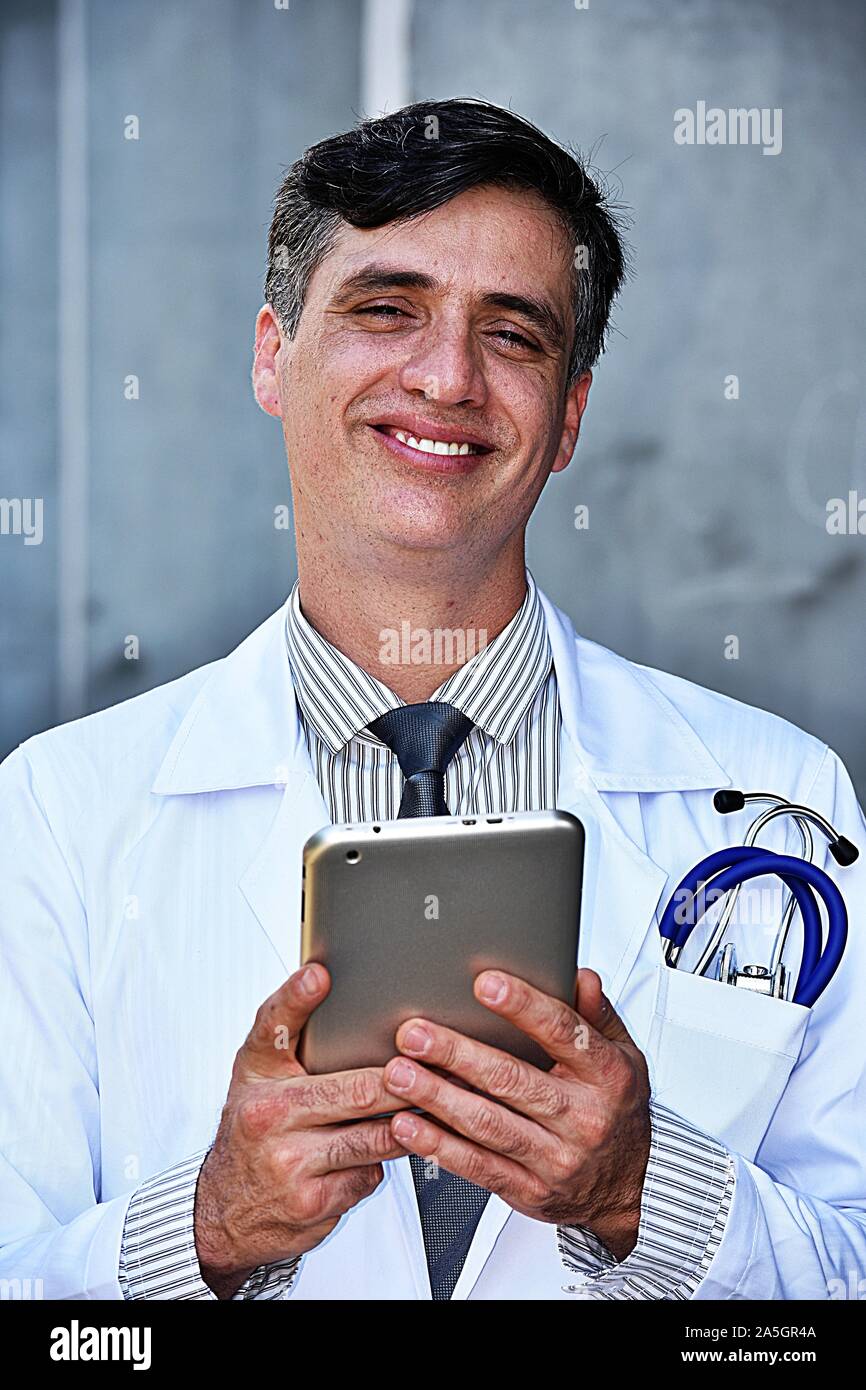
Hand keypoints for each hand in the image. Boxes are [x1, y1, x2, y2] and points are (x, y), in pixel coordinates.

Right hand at [194, 962, 411, 1297]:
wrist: (224, 1210)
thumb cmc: (254, 1129)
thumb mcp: (258, 1075)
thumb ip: (288, 1031)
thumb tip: (323, 979)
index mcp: (258, 1076)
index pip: (273, 1027)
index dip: (297, 998)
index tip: (320, 975)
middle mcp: (269, 1117)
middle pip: (356, 1090)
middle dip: (406, 1080)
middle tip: (440, 1065)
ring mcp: (292, 1163)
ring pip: (375, 1137)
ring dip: (410, 1123)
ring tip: (438, 1104)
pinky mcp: (314, 1203)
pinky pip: (370, 1175)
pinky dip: (382, 1164)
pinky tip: (383, 1153)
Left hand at [381, 968, 650, 1259]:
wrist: (627, 1189)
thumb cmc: (616, 1111)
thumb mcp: (624, 1056)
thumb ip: (597, 1015)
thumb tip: (579, 977)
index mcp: (607, 1076)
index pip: (564, 1033)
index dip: (524, 1007)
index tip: (485, 984)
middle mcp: (583, 1117)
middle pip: (513, 1080)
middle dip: (457, 1054)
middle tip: (416, 1034)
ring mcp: (556, 1158)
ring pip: (488, 1124)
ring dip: (438, 1098)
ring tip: (399, 1075)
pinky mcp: (531, 1190)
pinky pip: (479, 1167)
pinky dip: (439, 1146)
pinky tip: (409, 1125)